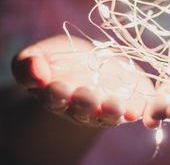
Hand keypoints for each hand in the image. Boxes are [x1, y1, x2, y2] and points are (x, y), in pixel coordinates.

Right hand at [12, 35, 153, 126]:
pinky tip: (140, 109)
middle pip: (83, 110)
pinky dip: (138, 111)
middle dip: (85, 104)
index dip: (56, 95)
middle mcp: (82, 108)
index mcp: (57, 96)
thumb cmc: (62, 60)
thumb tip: (35, 71)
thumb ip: (28, 64)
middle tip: (87, 97)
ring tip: (115, 106)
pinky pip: (134, 110)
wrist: (93, 63)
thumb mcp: (41, 55)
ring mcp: (107, 108)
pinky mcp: (130, 102)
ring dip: (112, 111)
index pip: (54, 99)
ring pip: (109, 114)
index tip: (58, 88)